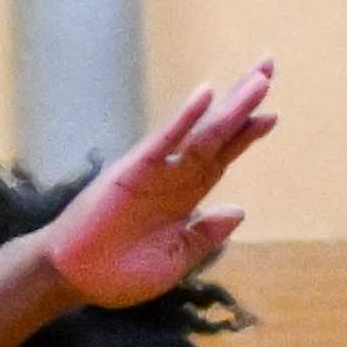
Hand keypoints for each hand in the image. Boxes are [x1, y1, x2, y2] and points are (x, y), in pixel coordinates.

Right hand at [43, 64, 279, 307]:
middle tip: (268, 66)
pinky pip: (165, 140)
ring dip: (230, 106)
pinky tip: (206, 96)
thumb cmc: (120, 275)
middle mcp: (174, 177)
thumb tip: (239, 212)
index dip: (246, 136)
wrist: (75, 279)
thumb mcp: (174, 262)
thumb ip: (203, 237)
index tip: (272, 115)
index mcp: (185, 199)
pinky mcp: (133, 170)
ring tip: (259, 80)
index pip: (221, 158)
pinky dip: (185, 118)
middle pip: (218, 134)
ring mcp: (155, 170)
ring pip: (202, 132)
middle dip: (243, 103)